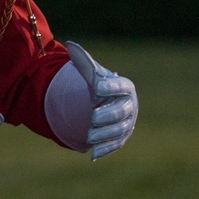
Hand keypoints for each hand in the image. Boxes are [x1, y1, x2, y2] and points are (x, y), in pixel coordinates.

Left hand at [66, 41, 137, 159]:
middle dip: (107, 115)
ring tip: (88, 136)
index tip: (97, 87)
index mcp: (124, 87)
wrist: (108, 105)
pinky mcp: (121, 138)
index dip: (110, 86)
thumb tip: (70, 44)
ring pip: (118, 131)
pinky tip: (93, 154)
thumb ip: (83, 62)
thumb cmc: (101, 87)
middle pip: (121, 112)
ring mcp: (127, 123)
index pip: (121, 86)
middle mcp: (129, 105)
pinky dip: (105, 149)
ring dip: (104, 134)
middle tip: (93, 118)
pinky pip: (115, 145)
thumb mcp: (93, 75)